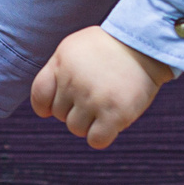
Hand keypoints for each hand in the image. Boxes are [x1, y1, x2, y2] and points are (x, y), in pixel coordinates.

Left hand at [30, 25, 174, 149]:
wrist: (144, 44)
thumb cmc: (108, 48)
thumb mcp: (74, 48)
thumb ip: (55, 72)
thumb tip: (43, 109)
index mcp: (60, 64)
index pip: (39, 96)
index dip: (47, 105)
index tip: (63, 103)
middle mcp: (73, 82)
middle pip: (59, 115)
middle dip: (75, 109)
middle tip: (96, 94)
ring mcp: (93, 99)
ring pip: (76, 129)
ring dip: (89, 122)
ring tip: (106, 104)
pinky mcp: (114, 114)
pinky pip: (96, 140)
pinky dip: (102, 135)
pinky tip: (112, 121)